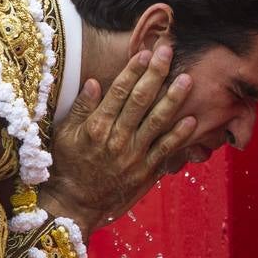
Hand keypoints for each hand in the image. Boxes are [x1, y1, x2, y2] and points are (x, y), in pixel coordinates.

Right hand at [41, 45, 195, 232]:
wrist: (75, 205)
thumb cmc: (67, 166)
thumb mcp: (65, 135)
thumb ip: (81, 108)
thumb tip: (94, 81)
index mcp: (96, 126)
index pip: (118, 91)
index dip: (133, 70)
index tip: (145, 53)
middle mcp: (116, 138)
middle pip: (140, 100)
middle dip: (156, 74)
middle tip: (168, 53)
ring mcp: (133, 156)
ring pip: (157, 122)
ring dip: (174, 99)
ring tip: (187, 79)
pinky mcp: (144, 172)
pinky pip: (165, 150)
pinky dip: (179, 135)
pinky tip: (192, 120)